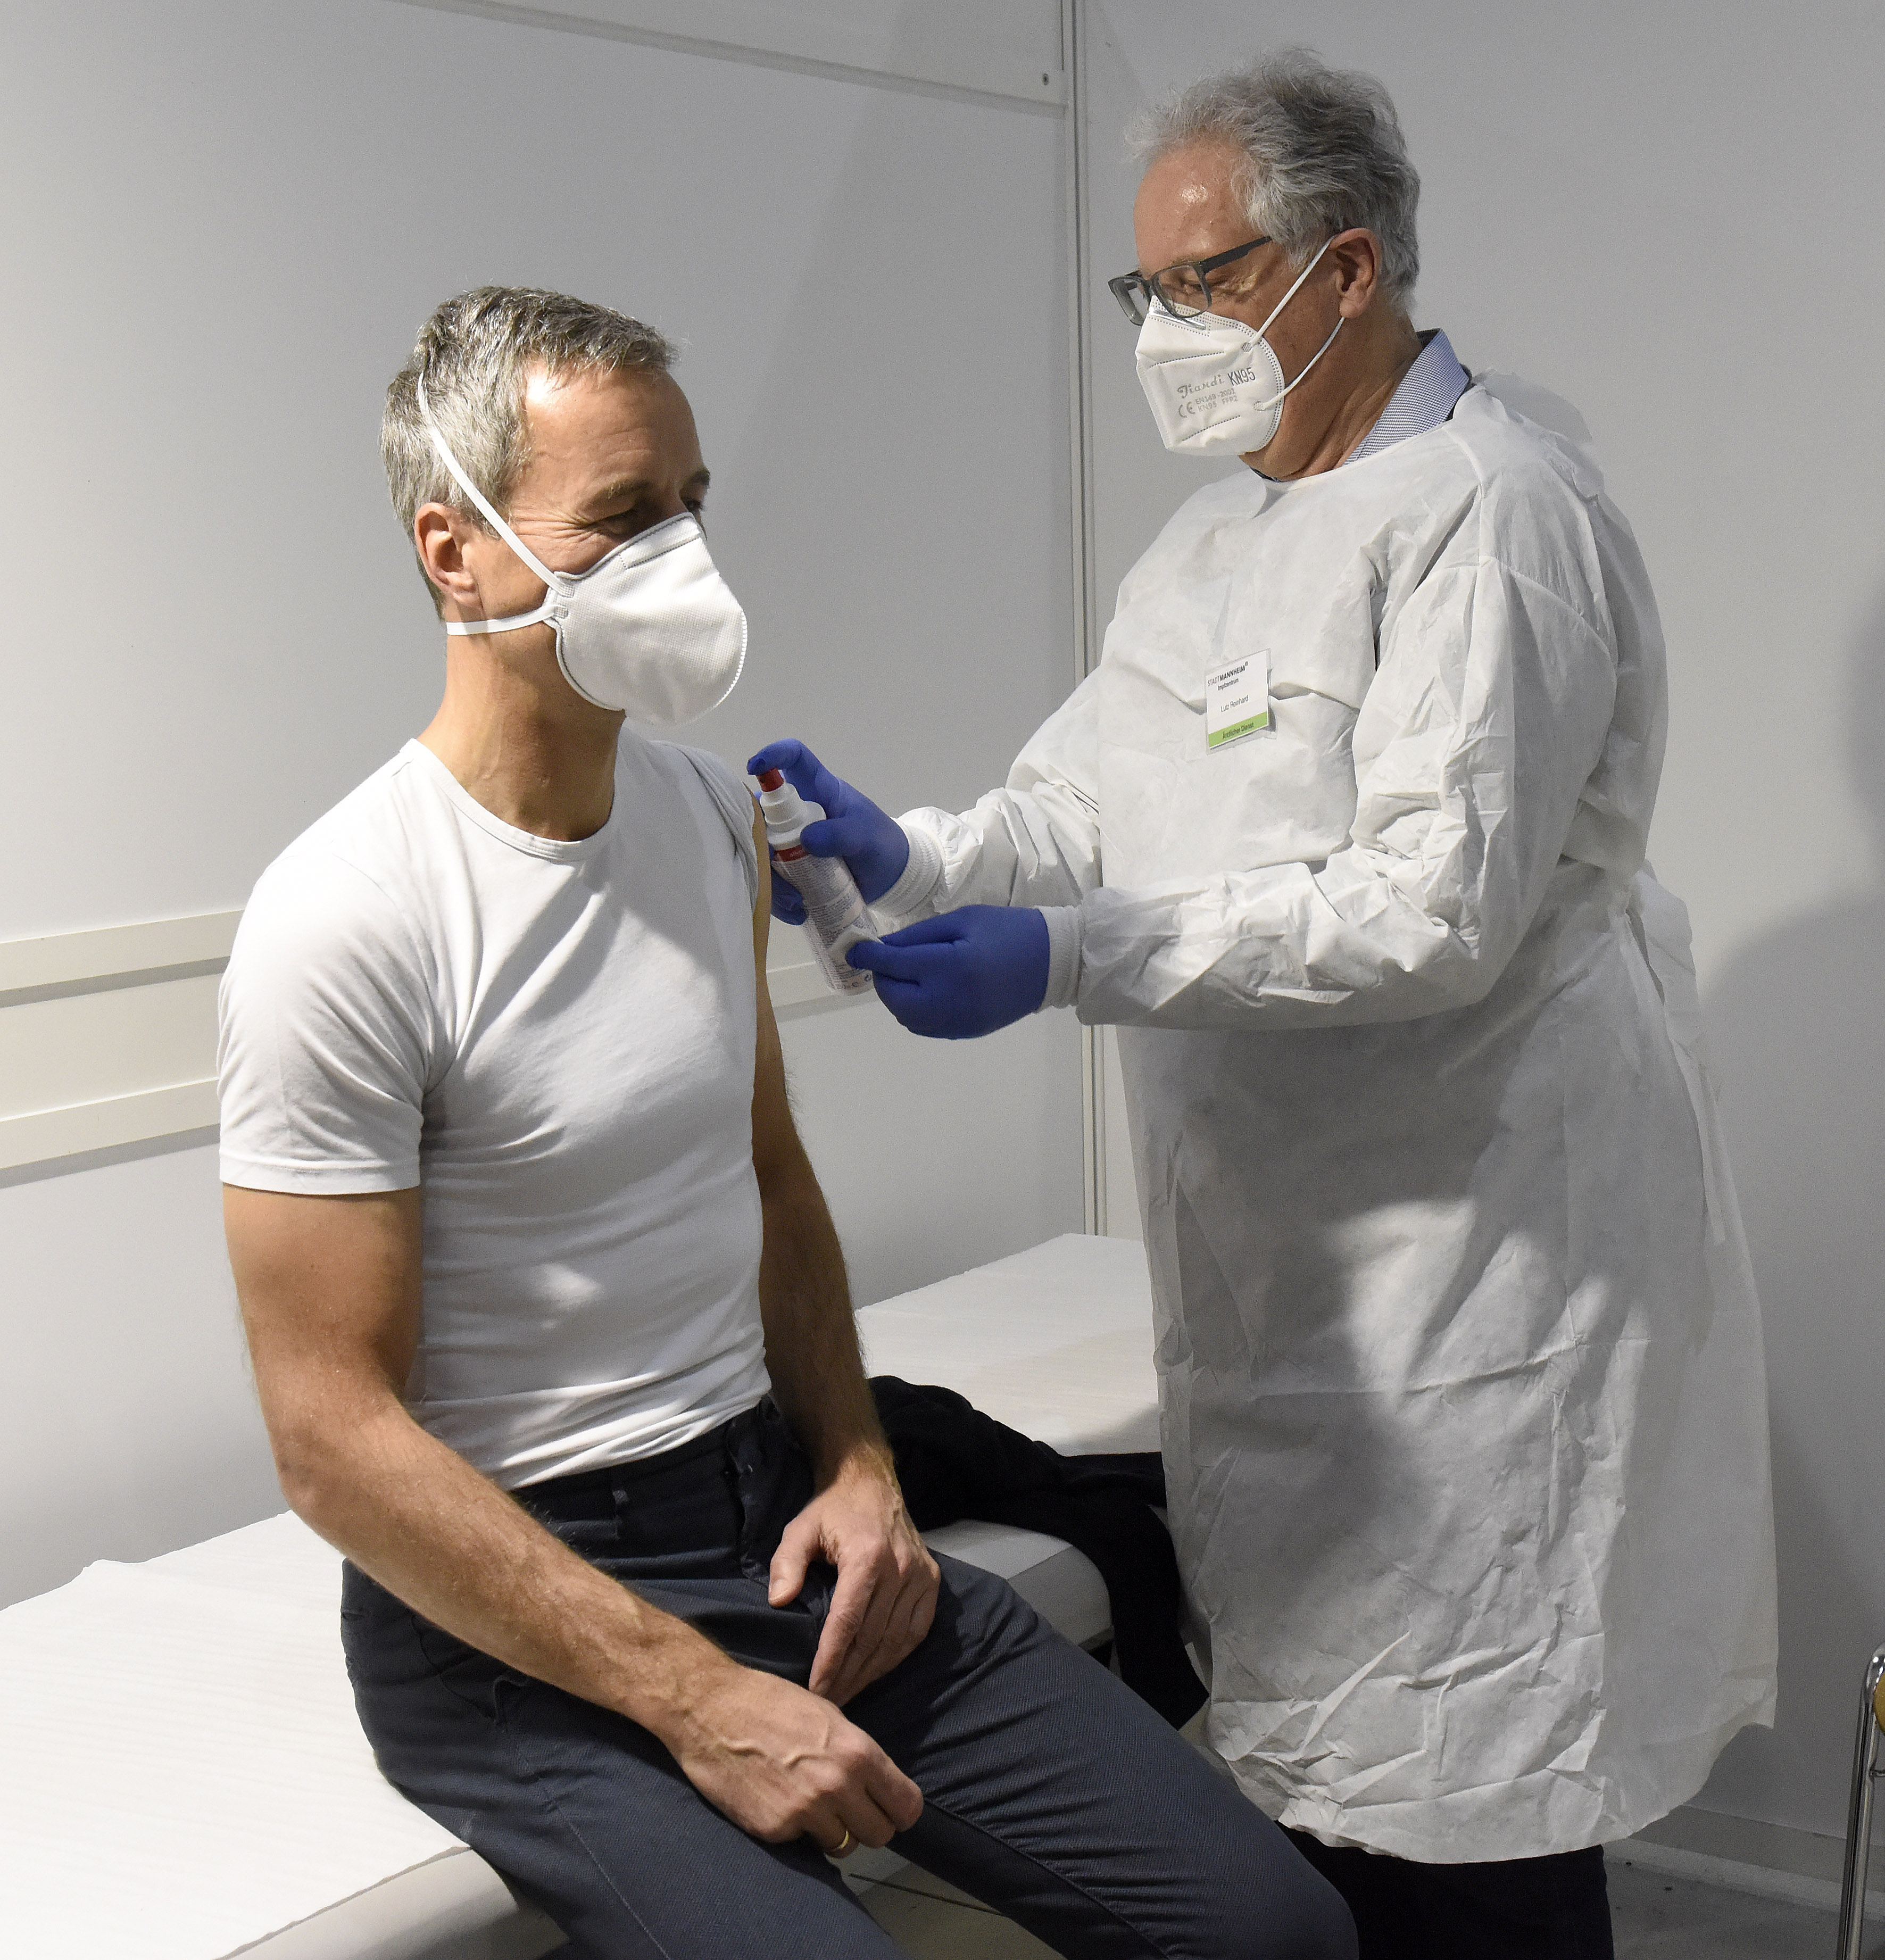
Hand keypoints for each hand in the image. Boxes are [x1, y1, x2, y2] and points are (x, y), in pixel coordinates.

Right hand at [662, 1655, 923, 1852]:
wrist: (711, 1708)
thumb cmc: (770, 1703)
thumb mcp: (828, 1716)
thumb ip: (856, 1756)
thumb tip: (877, 1786)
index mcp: (857, 1753)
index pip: (906, 1806)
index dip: (899, 1810)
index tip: (888, 1808)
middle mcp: (837, 1786)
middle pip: (880, 1835)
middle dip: (868, 1824)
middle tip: (849, 1810)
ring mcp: (805, 1811)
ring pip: (844, 1846)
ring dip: (833, 1831)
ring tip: (811, 1804)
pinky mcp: (775, 1829)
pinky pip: (803, 1844)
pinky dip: (796, 1830)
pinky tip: (779, 1801)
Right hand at [747, 739, 909, 923]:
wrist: (890, 876)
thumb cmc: (881, 843)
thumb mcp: (866, 836)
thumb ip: (841, 834)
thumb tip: (807, 840)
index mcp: (819, 790)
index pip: (794, 759)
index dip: (773, 755)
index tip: (755, 767)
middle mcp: (798, 811)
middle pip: (762, 813)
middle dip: (760, 841)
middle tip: (776, 867)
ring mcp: (792, 839)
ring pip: (762, 851)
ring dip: (770, 878)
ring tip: (795, 901)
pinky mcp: (791, 866)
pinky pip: (772, 879)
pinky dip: (778, 898)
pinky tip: (797, 911)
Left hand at [770, 1454, 940, 1706]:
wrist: (871, 1483)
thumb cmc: (832, 1511)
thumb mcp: (800, 1529)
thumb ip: (786, 1564)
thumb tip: (779, 1601)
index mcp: (867, 1556)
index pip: (848, 1622)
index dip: (831, 1661)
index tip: (814, 1690)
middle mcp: (900, 1568)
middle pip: (873, 1637)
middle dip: (848, 1675)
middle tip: (826, 1703)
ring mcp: (921, 1576)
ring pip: (896, 1640)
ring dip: (871, 1672)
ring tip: (847, 1694)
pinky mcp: (932, 1581)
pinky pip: (916, 1631)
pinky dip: (896, 1656)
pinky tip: (875, 1671)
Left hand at [847, 907, 1048, 1038]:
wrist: (1053, 962)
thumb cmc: (1007, 930)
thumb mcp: (963, 919)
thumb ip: (919, 935)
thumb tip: (882, 948)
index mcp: (951, 966)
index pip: (894, 965)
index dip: (868, 956)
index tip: (854, 950)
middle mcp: (950, 1001)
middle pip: (894, 998)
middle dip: (883, 980)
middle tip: (888, 961)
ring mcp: (958, 1022)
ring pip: (905, 1018)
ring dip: (897, 997)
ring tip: (906, 976)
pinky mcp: (966, 1032)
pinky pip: (924, 1028)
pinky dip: (914, 1012)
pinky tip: (925, 993)